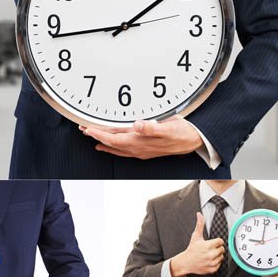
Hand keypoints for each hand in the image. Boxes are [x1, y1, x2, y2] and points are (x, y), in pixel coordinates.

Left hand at [80, 117, 202, 159]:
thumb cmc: (183, 134)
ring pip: (116, 147)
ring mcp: (141, 150)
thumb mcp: (169, 127)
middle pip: (111, 143)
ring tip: (92, 138)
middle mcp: (138, 148)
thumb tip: (138, 125)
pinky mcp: (145, 149)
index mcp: (140, 142)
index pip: (113, 138)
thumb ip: (152, 127)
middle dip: (96, 136)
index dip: (99, 134)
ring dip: (103, 142)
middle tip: (83, 129)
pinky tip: (109, 146)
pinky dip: (113, 147)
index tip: (87, 128)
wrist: (194, 141)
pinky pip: (123, 150)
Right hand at [169, 213, 224, 276]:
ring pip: (221, 257)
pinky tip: (209, 260)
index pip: (220, 241)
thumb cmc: (191, 249)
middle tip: (209, 249)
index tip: (211, 243)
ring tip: (209, 255)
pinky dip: (215, 263)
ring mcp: (212, 262)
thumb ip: (200, 224)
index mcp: (208, 245)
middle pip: (222, 249)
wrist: (186, 262)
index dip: (216, 242)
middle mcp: (211, 254)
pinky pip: (219, 264)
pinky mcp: (212, 269)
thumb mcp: (196, 236)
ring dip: (217, 256)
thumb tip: (199, 214)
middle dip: (217, 248)